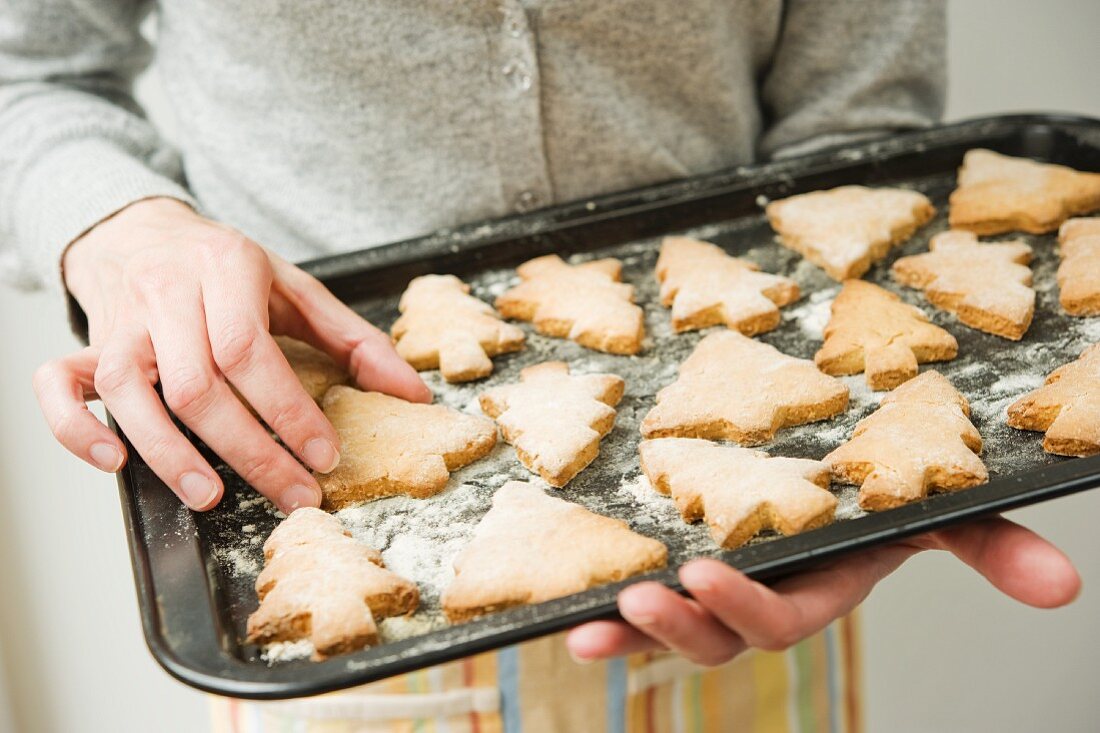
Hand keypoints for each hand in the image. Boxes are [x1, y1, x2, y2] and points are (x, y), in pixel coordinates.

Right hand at [33, 198, 429, 512]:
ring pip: (133, 394)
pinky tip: (114, 463)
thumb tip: (413, 393)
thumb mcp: (296, 289)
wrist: (142, 230)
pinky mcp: (89, 346)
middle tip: (293, 494)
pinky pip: (58, 386)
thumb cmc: (226, 269)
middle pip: (199, 385)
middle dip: (251, 450)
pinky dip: (75, 428)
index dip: (287, 411)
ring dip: (170, 454)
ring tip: (211, 497)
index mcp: (226, 271)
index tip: (324, 457)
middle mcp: (167, 295)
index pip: (251, 352)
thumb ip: (354, 340)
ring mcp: (122, 324)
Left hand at [566, 516, 1080, 664]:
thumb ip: (986, 543)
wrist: (839, 460)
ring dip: (632, 629)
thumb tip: (1064, 587)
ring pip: (674, 628)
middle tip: (640, 598)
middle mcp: (764, 594)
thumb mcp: (929, 507)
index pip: (781, 619)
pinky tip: (569, 612)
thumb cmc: (883, 485)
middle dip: (678, 630)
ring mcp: (720, 584)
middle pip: (717, 639)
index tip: (702, 574)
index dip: (743, 608)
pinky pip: (644, 592)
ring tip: (590, 620)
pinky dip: (606, 608)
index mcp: (817, 586)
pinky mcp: (682, 561)